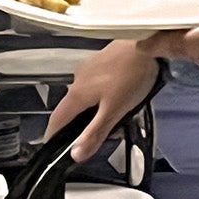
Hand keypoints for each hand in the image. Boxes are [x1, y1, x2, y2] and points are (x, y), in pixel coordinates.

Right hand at [47, 41, 164, 161]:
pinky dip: (98, 99)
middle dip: (79, 127)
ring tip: (112, 121)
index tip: (53, 151)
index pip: (56, 120)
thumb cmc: (130, 78)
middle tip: (96, 140)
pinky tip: (116, 100)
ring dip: (91, 113)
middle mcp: (76, 81)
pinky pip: (92, 87)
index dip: (52, 136)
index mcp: (77, 95)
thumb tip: (75, 155)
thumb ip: (95, 133)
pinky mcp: (99, 63)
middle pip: (70, 110)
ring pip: (83, 98)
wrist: (145, 42)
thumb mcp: (114, 111)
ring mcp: (87, 70)